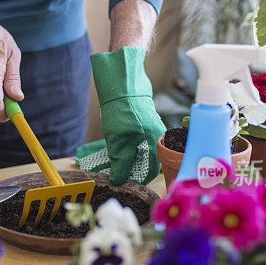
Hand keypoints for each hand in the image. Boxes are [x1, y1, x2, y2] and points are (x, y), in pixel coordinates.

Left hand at [87, 46, 165, 184]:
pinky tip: (113, 147)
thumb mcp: (118, 141)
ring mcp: (149, 126)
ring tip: (109, 162)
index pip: (150, 170)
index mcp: (154, 142)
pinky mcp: (142, 120)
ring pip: (138, 150)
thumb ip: (120, 163)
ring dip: (125, 158)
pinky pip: (135, 140)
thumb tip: (118, 180)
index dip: (136, 179)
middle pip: (144, 160)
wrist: (121, 81)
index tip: (122, 183)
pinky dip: (125, 147)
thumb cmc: (122, 109)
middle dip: (128, 169)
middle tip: (112, 173)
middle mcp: (155, 135)